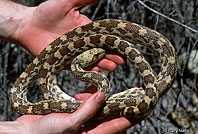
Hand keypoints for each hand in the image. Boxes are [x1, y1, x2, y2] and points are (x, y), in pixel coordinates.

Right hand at [9, 92, 144, 133]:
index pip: (117, 126)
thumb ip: (87, 111)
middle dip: (124, 103)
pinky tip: (92, 85)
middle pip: (113, 115)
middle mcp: (91, 127)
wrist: (26, 132)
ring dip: (105, 97)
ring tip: (111, 86)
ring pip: (101, 106)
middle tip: (135, 93)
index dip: (131, 116)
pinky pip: (88, 100)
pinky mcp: (75, 110)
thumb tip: (103, 96)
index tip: (143, 107)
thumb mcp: (68, 124)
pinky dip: (91, 92)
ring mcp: (83, 118)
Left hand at [16, 0, 124, 71]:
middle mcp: (85, 44)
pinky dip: (87, 70)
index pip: (105, 37)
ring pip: (93, 61)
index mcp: (88, 31)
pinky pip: (79, 68)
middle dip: (112, 56)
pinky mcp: (68, 63)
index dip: (115, 41)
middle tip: (121, 60)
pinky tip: (94, 71)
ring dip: (103, 64)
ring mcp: (77, 54)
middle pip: (102, 51)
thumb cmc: (47, 13)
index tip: (124, 45)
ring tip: (111, 66)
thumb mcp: (67, 3)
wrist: (30, 26)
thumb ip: (83, 0)